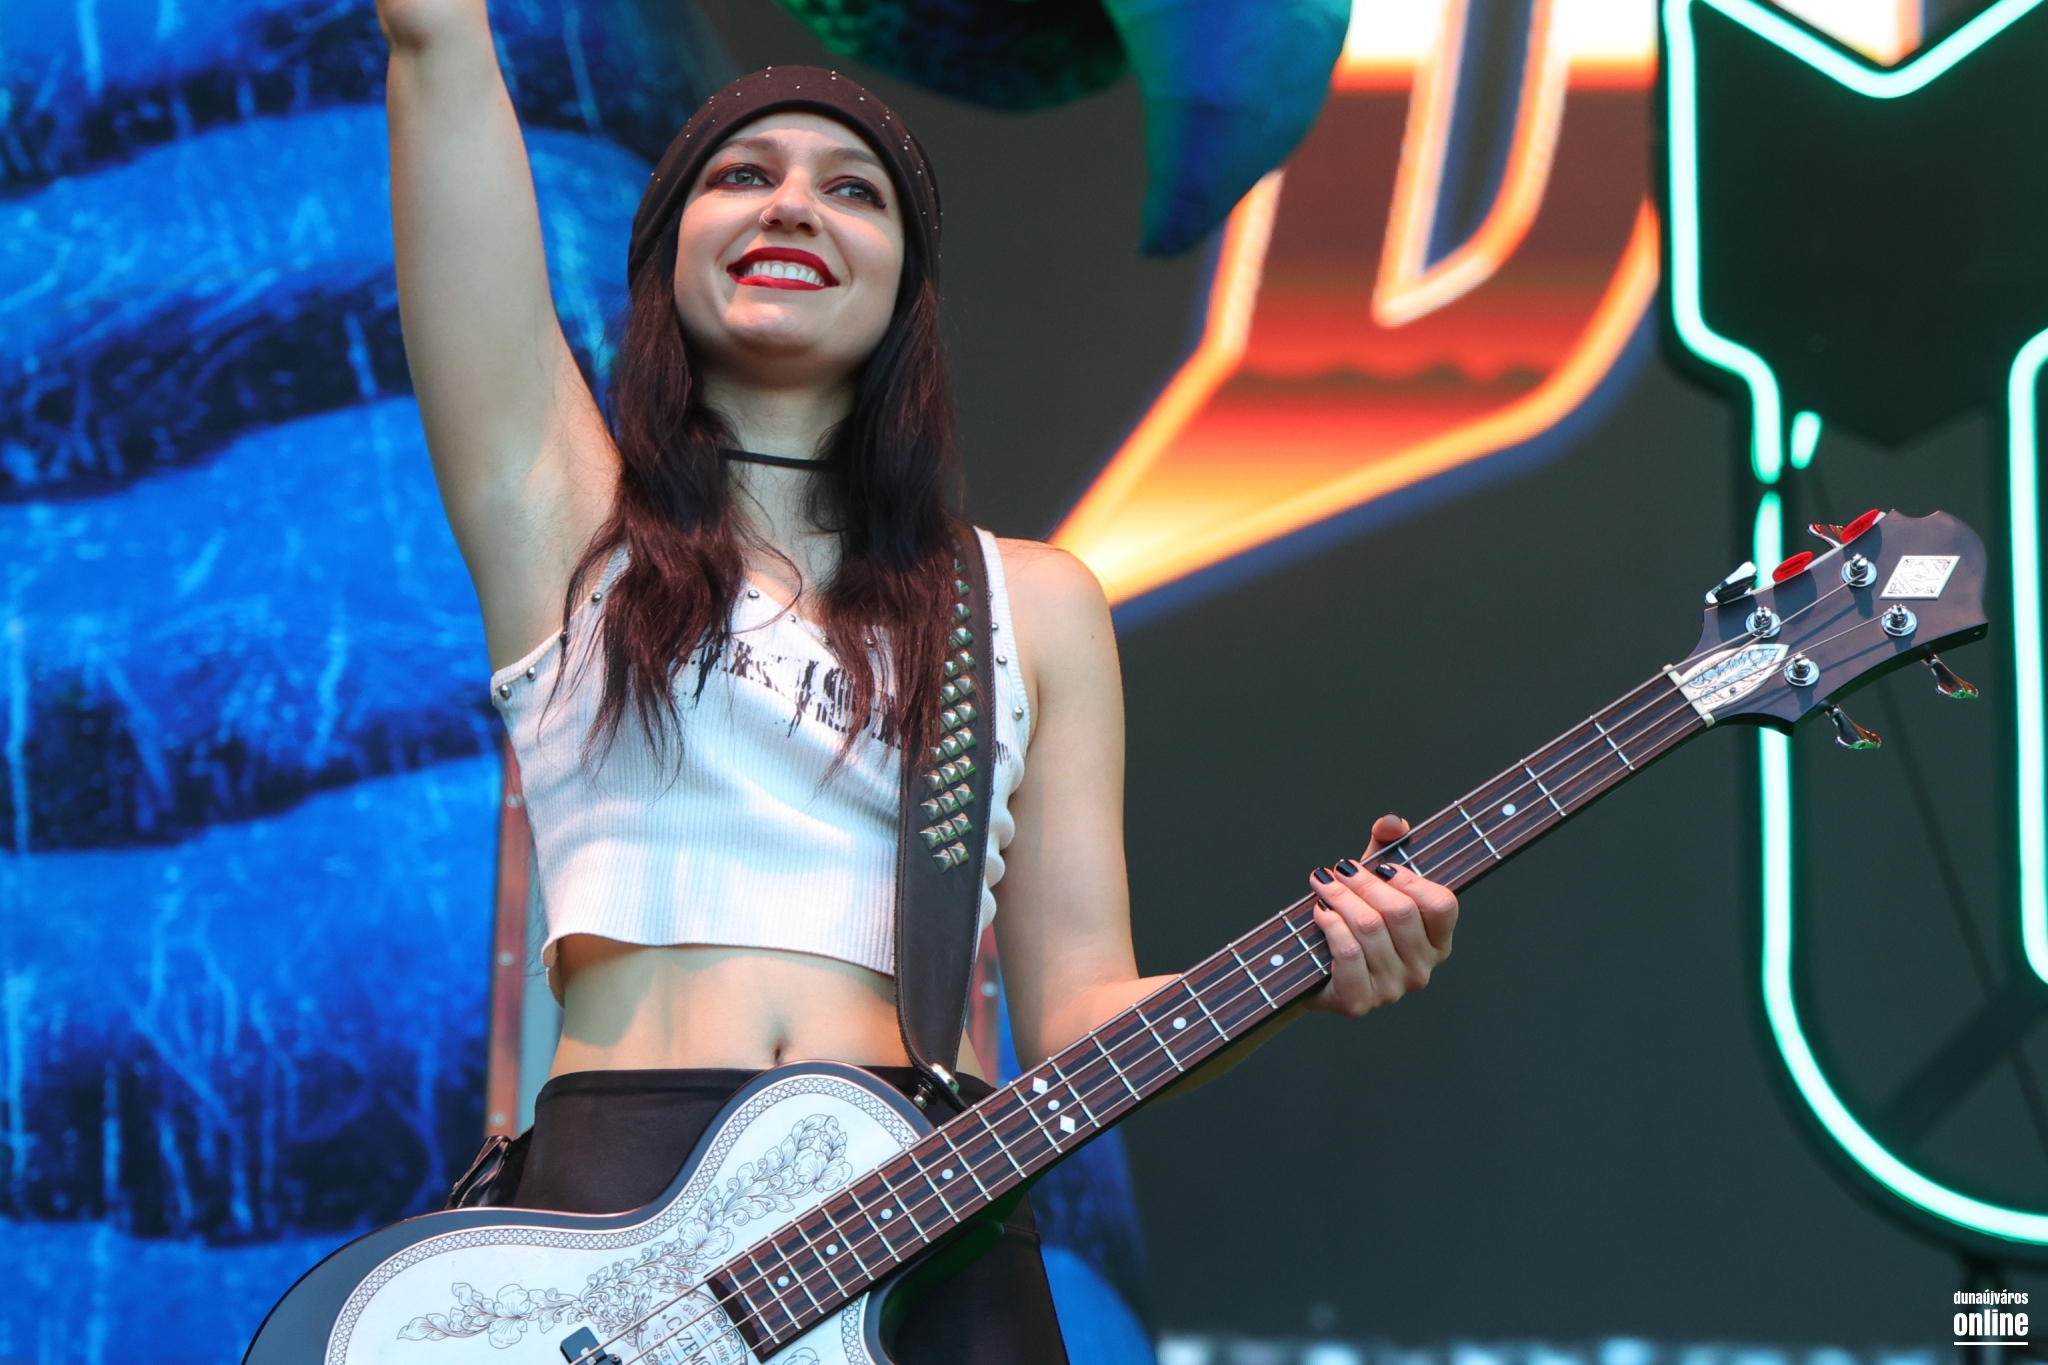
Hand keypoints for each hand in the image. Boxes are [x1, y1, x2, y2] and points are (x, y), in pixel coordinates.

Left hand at [1302, 814, 1458, 1017]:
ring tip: (1323, 885)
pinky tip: (1320, 913)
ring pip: (1369, 928)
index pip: (1442, 904)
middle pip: (1399, 911)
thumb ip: (1385, 848)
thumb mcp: (1371, 884)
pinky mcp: (1359, 1001)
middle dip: (1364, 883)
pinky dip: (1331, 925)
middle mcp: (1422, 969)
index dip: (1410, 878)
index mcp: (1437, 942)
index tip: (1381, 867)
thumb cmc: (1350, 925)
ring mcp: (1392, 989)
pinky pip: (1348, 952)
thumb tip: (1391, 823)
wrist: (1311, 971)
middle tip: (1339, 869)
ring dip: (1340, 898)